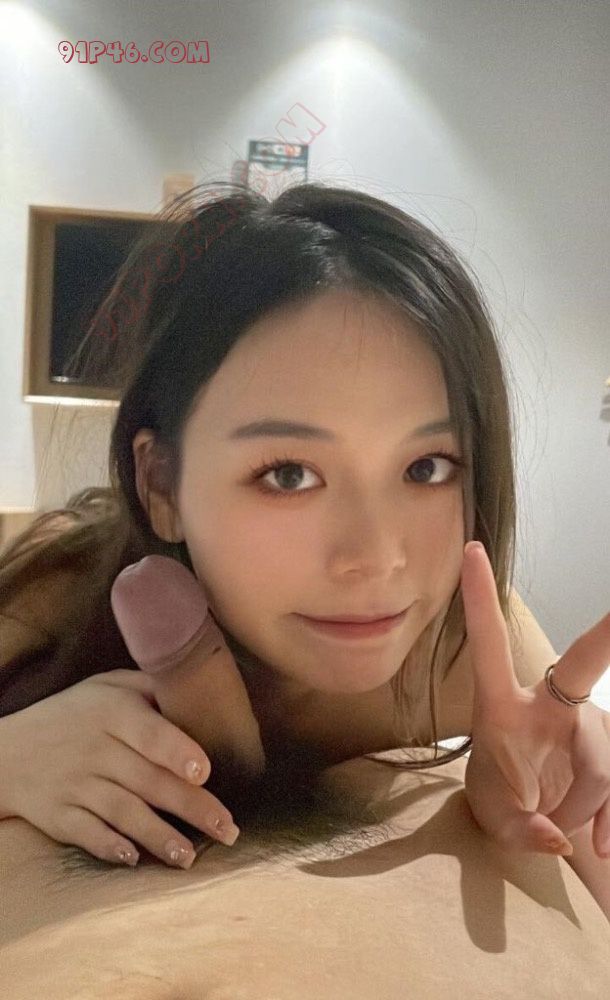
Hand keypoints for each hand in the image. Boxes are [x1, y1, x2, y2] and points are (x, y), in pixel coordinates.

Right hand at [0, 669, 244, 868]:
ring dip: (158, 837)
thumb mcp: (106, 687)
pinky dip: (108, 846)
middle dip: (192, 808)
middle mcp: (95, 749)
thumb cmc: (74, 714)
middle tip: (228, 830)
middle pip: (149, 781)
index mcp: (111, 712)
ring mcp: (75, 784)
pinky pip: (86, 833)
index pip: (150, 733)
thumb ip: (150, 689)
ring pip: (123, 812)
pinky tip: (133, 860)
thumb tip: (202, 697)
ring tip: (190, 858)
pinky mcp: (57, 816)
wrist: (8, 751)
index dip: (178, 753)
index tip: (205, 773)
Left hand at [460, 541, 609, 857]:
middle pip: (581, 665)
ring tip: (558, 830)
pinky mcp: (606, 749)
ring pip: (602, 759)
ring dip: (585, 805)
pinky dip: (609, 820)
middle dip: (607, 635)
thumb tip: (556, 839)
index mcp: (501, 706)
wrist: (530, 820)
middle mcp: (548, 705)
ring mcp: (584, 724)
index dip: (480, 597)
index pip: (489, 644)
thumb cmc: (501, 801)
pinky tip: (599, 848)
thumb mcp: (497, 821)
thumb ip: (522, 829)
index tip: (471, 549)